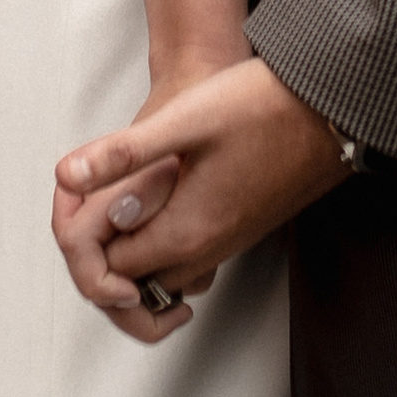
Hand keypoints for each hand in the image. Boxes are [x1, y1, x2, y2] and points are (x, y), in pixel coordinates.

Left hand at [50, 58, 348, 342]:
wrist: (328, 111)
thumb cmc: (262, 109)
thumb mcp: (183, 121)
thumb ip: (123, 153)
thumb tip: (68, 175)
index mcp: (186, 231)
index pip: (109, 272)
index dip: (81, 239)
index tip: (78, 196)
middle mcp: (206, 250)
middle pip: (131, 287)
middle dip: (98, 256)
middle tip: (85, 206)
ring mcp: (226, 245)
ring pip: (159, 278)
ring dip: (128, 254)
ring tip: (111, 207)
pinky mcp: (238, 232)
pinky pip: (186, 263)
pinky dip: (158, 248)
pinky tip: (152, 205)